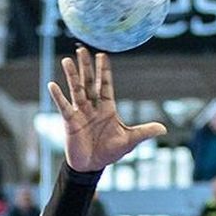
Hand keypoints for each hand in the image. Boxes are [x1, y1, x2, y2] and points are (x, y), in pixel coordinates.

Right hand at [46, 47, 166, 172]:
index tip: (102, 55)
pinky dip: (58, 96)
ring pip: (75, 90)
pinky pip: (63, 106)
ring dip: (71, 75)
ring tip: (67, 60)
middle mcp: (93, 106)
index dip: (104, 70)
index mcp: (107, 108)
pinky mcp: (70, 121)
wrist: (91, 166)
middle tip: (82, 49)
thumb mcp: (129, 141)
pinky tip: (52, 84)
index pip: (105, 85)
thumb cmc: (109, 152)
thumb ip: (144, 132)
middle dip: (86, 66)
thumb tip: (163, 129)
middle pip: (89, 82)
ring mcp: (80, 112)